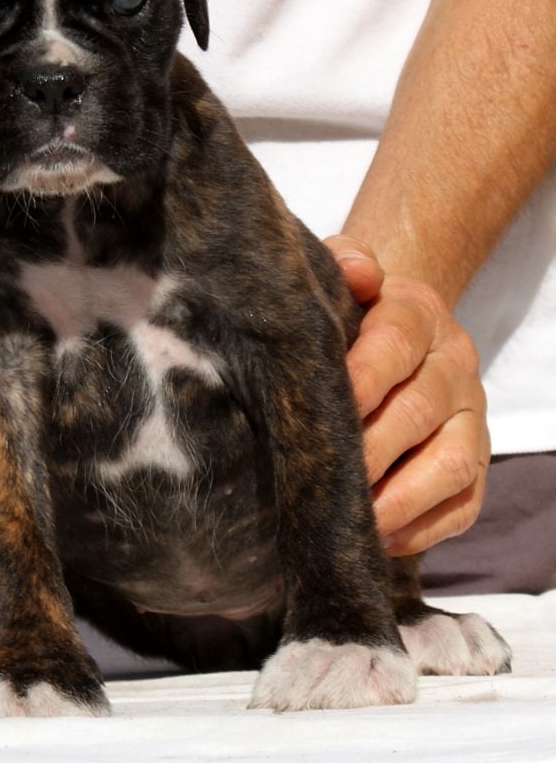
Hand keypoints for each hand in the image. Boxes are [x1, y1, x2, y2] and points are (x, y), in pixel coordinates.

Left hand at [324, 236, 489, 555]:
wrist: (395, 323)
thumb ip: (347, 263)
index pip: (397, 342)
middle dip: (372, 449)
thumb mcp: (345, 273)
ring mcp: (471, 417)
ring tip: (354, 522)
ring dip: (401, 498)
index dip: (364, 377)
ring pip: (451, 463)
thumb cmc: (354, 309)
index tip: (327, 408)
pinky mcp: (477, 463)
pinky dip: (423, 527)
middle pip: (420, 410)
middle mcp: (454, 366)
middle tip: (326, 479)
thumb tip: (358, 270)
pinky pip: (463, 503)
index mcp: (419, 314)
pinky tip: (379, 540)